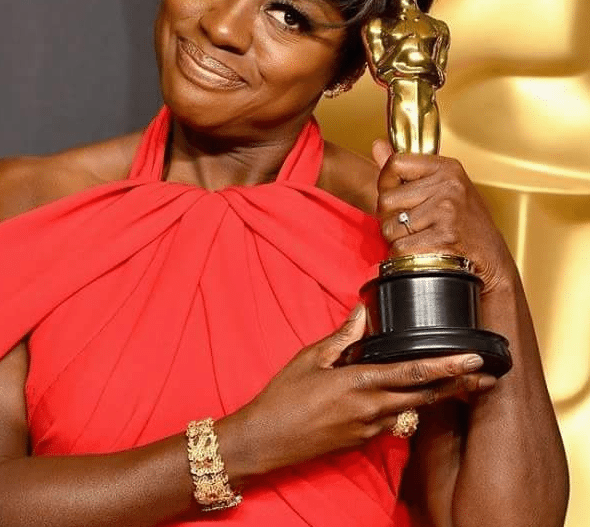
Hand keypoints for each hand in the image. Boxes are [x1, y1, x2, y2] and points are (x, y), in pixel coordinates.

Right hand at [232, 305, 494, 474]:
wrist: (266, 440)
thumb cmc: (284, 396)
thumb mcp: (310, 359)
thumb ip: (342, 337)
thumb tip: (362, 312)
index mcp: (358, 383)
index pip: (413, 374)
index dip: (447, 367)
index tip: (473, 359)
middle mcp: (371, 409)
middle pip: (425, 396)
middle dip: (459, 386)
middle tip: (487, 375)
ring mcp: (369, 429)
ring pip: (413, 410)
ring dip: (437, 398)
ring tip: (461, 385)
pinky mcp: (363, 442)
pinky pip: (394, 422)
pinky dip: (407, 407)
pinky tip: (412, 398)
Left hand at [371, 139, 515, 293]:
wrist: (492, 258)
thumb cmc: (465, 223)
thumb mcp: (442, 187)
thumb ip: (406, 168)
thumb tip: (377, 145)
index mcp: (446, 168)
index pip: (395, 164)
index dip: (386, 183)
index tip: (397, 196)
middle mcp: (448, 186)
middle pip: (386, 200)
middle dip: (390, 217)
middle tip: (411, 225)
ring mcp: (447, 211)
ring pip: (390, 227)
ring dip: (397, 239)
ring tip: (419, 237)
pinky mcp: (444, 237)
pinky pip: (400, 248)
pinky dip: (404, 255)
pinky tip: (422, 251)